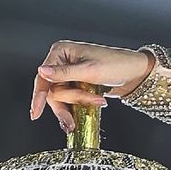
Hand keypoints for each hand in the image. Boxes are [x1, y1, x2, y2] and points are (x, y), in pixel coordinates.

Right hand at [30, 40, 152, 133]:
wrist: (134, 73)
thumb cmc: (116, 65)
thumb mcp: (89, 71)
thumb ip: (64, 73)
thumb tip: (42, 71)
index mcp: (62, 51)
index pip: (43, 76)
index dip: (39, 96)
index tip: (35, 113)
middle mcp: (62, 61)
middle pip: (52, 90)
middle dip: (68, 102)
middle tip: (74, 118)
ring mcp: (69, 73)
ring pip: (61, 97)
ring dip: (77, 103)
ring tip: (97, 102)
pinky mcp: (76, 83)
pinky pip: (69, 100)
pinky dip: (78, 105)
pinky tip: (92, 105)